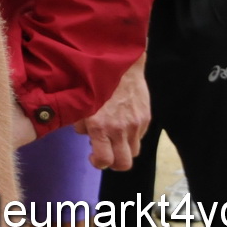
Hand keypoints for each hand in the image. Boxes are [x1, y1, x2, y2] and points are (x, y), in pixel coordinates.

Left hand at [74, 56, 149, 170]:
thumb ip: (81, 122)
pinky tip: (122, 124)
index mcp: (100, 126)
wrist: (121, 63)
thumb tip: (85, 133)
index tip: (93, 156)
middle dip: (114, 163)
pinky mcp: (146, 118)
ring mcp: (136, 124)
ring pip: (134, 151)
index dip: (98, 163)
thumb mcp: (81, 101)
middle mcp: (120, 129)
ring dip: (124, 150)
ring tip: (114, 138)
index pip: (105, 160)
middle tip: (106, 153)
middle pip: (124, 163)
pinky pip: (140, 136)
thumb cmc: (94, 80)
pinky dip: (131, 136)